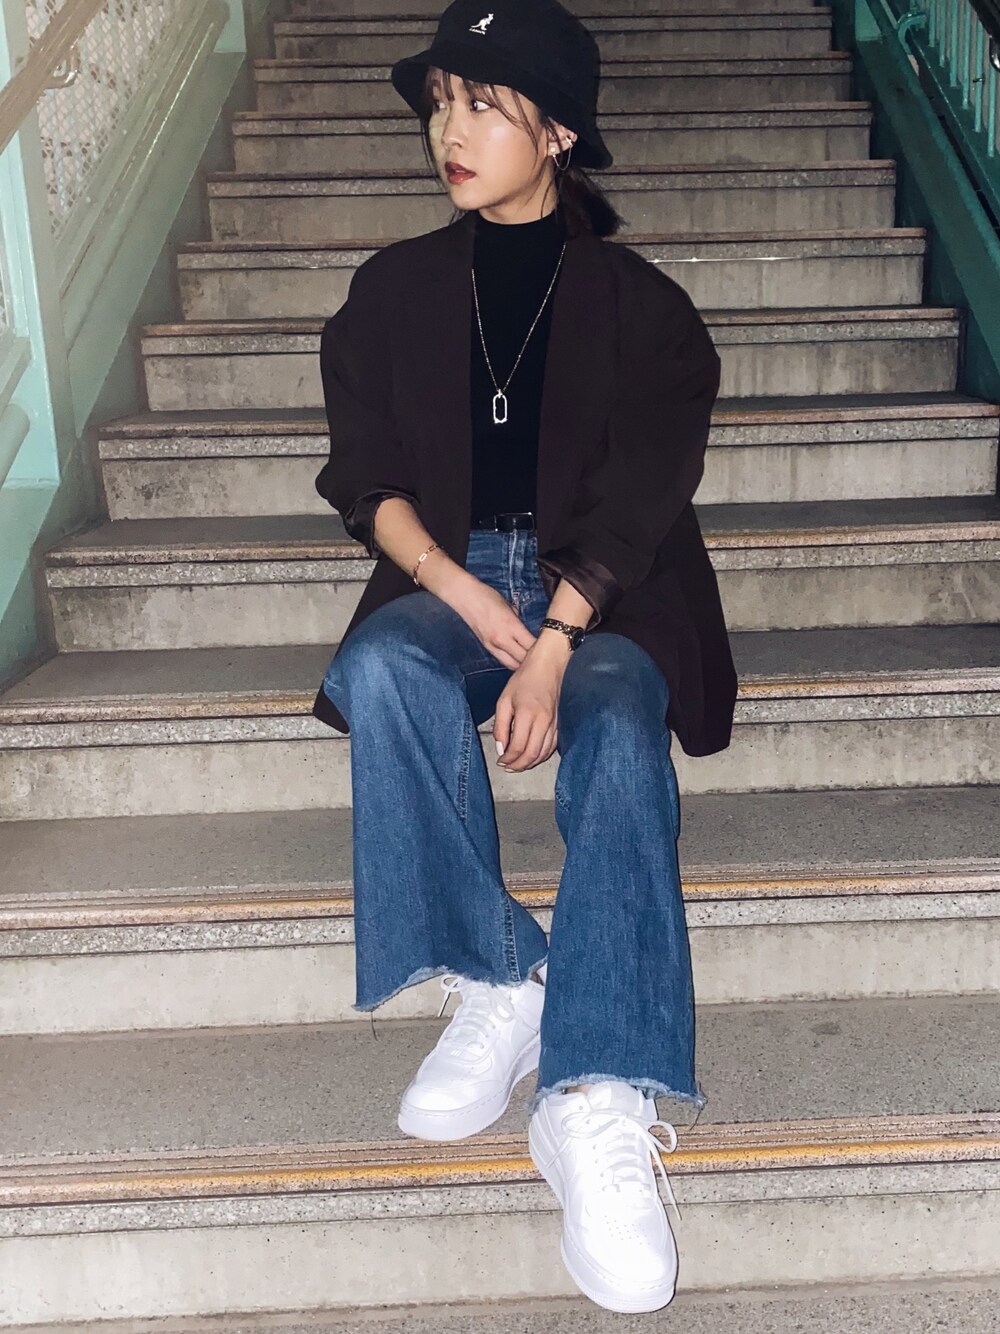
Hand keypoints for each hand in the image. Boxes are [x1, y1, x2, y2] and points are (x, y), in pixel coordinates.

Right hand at [443, 571, 537, 669]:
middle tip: (544, 660)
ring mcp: (493, 646)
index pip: (532, 645)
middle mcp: (502, 640)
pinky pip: (503, 661)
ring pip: (513, 665)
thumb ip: (518, 621)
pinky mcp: (487, 647)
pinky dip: (513, 662)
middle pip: (524, 660)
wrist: (465, 597)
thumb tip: (525, 631)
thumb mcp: (509, 606)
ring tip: (532, 664)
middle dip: (535, 661)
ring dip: (523, 665)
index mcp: (511, 626)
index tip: (550, 649)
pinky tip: (519, 661)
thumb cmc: (488, 596)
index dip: (543, 650)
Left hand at [493, 631, 571, 771]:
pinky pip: (552, 746)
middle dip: (518, 765)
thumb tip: (501, 748)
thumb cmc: (525, 679)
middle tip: (507, 767)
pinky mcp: (560, 723)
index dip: (508, 759)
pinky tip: (532, 756)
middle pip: (532, 754)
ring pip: (544, 753)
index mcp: (527, 714)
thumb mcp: (504, 700)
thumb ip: (501, 726)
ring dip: (530, 763)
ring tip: (517, 765)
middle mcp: (543, 722)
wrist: (550, 664)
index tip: (500, 761)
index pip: (518, 747)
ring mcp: (555, 723)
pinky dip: (542, 756)